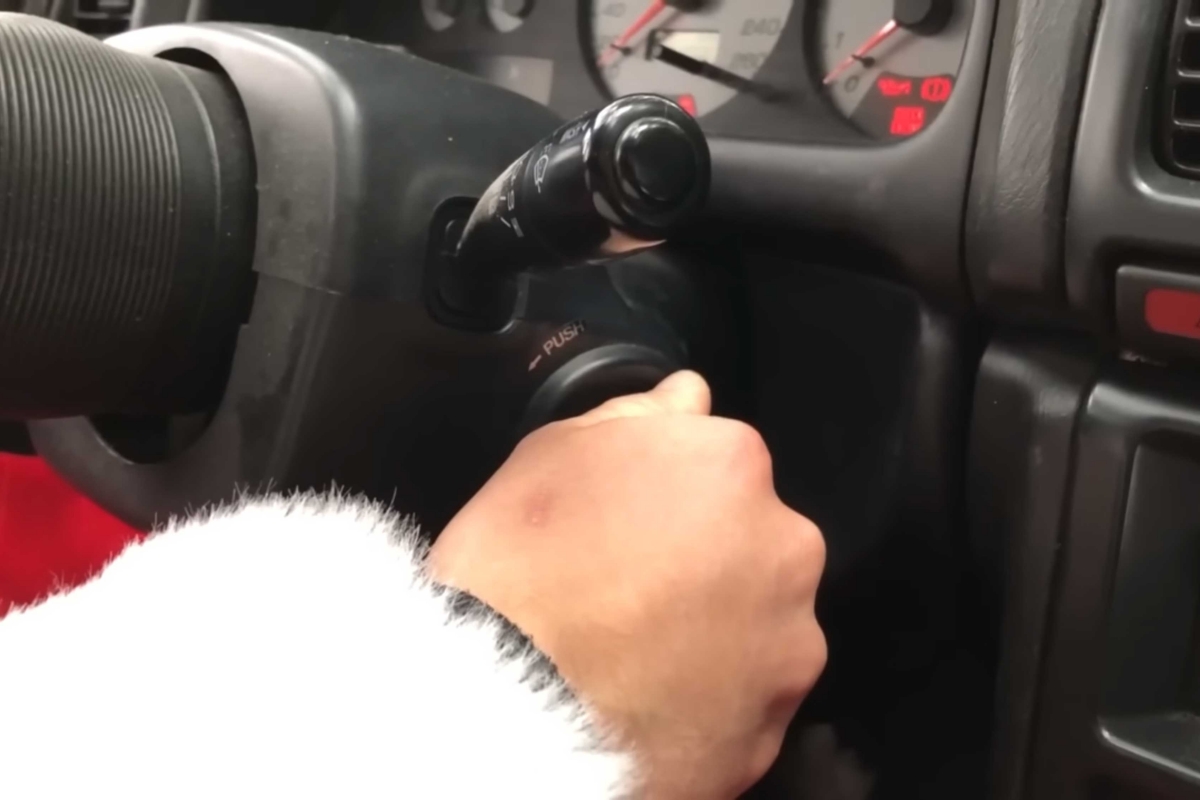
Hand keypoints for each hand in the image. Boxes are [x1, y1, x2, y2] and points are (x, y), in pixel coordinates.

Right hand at [429, 372, 826, 799]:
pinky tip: (652, 697)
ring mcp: (788, 644)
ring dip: (717, 630)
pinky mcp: (773, 726)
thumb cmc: (519, 575)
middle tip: (629, 590)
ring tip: (636, 654)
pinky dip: (713, 697)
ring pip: (760, 622)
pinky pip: (749, 698)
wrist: (510, 713)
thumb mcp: (550, 456)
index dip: (668, 494)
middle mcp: (784, 548)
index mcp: (732, 467)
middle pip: (753, 541)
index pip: (720, 462)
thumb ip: (635, 416)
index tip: (628, 525)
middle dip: (707, 560)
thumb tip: (683, 397)